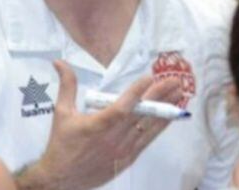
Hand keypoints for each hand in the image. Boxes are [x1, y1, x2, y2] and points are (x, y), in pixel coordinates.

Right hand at [16, 60, 183, 189]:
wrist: (63, 177)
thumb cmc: (62, 143)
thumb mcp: (61, 112)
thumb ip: (67, 86)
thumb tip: (59, 62)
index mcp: (97, 125)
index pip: (122, 107)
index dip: (136, 92)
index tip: (149, 77)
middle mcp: (114, 138)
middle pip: (141, 115)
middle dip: (159, 96)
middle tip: (174, 80)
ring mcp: (124, 149)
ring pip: (149, 128)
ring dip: (165, 110)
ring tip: (179, 94)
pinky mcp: (129, 158)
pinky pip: (148, 140)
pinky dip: (159, 127)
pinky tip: (168, 117)